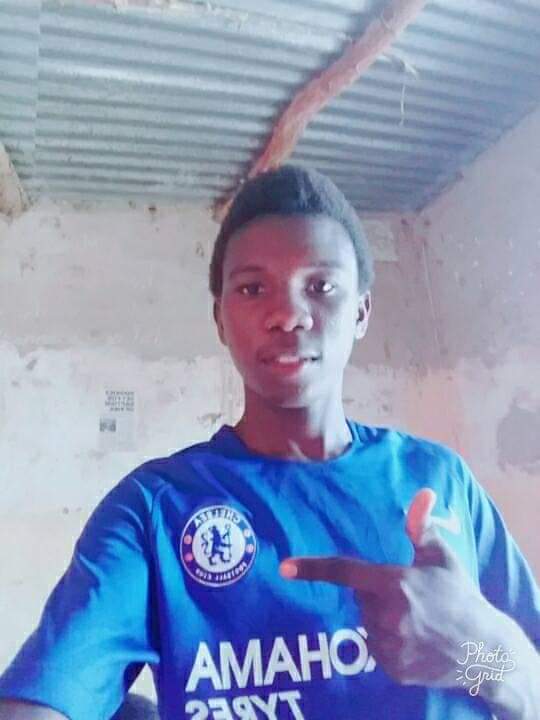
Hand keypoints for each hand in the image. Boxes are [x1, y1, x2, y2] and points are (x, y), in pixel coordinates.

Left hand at [279, 488, 493, 687]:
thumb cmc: (460, 596)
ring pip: (366, 623)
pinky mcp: (393, 669)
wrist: (483, 651)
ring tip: (414, 619)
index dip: (312, 568)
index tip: (284, 567)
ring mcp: (390, 646)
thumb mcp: (441, 557)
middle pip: (359, 598)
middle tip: (407, 595)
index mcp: (395, 582)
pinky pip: (375, 648)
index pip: (345, 571)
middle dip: (375, 593)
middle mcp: (388, 615)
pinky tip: (413, 639)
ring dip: (380, 618)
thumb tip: (423, 493)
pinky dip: (387, 642)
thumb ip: (422, 526)